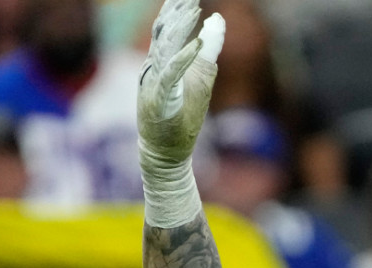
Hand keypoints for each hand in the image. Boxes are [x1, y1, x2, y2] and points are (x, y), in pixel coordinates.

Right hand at [138, 0, 223, 165]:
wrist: (166, 150)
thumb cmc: (182, 114)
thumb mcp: (199, 75)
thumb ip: (208, 48)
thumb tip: (217, 20)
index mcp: (161, 61)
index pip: (167, 29)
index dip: (176, 11)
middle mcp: (154, 68)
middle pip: (163, 33)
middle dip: (176, 13)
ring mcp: (155, 83)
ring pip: (164, 49)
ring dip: (178, 30)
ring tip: (192, 11)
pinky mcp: (161, 100)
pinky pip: (171, 75)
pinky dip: (182, 60)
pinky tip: (196, 46)